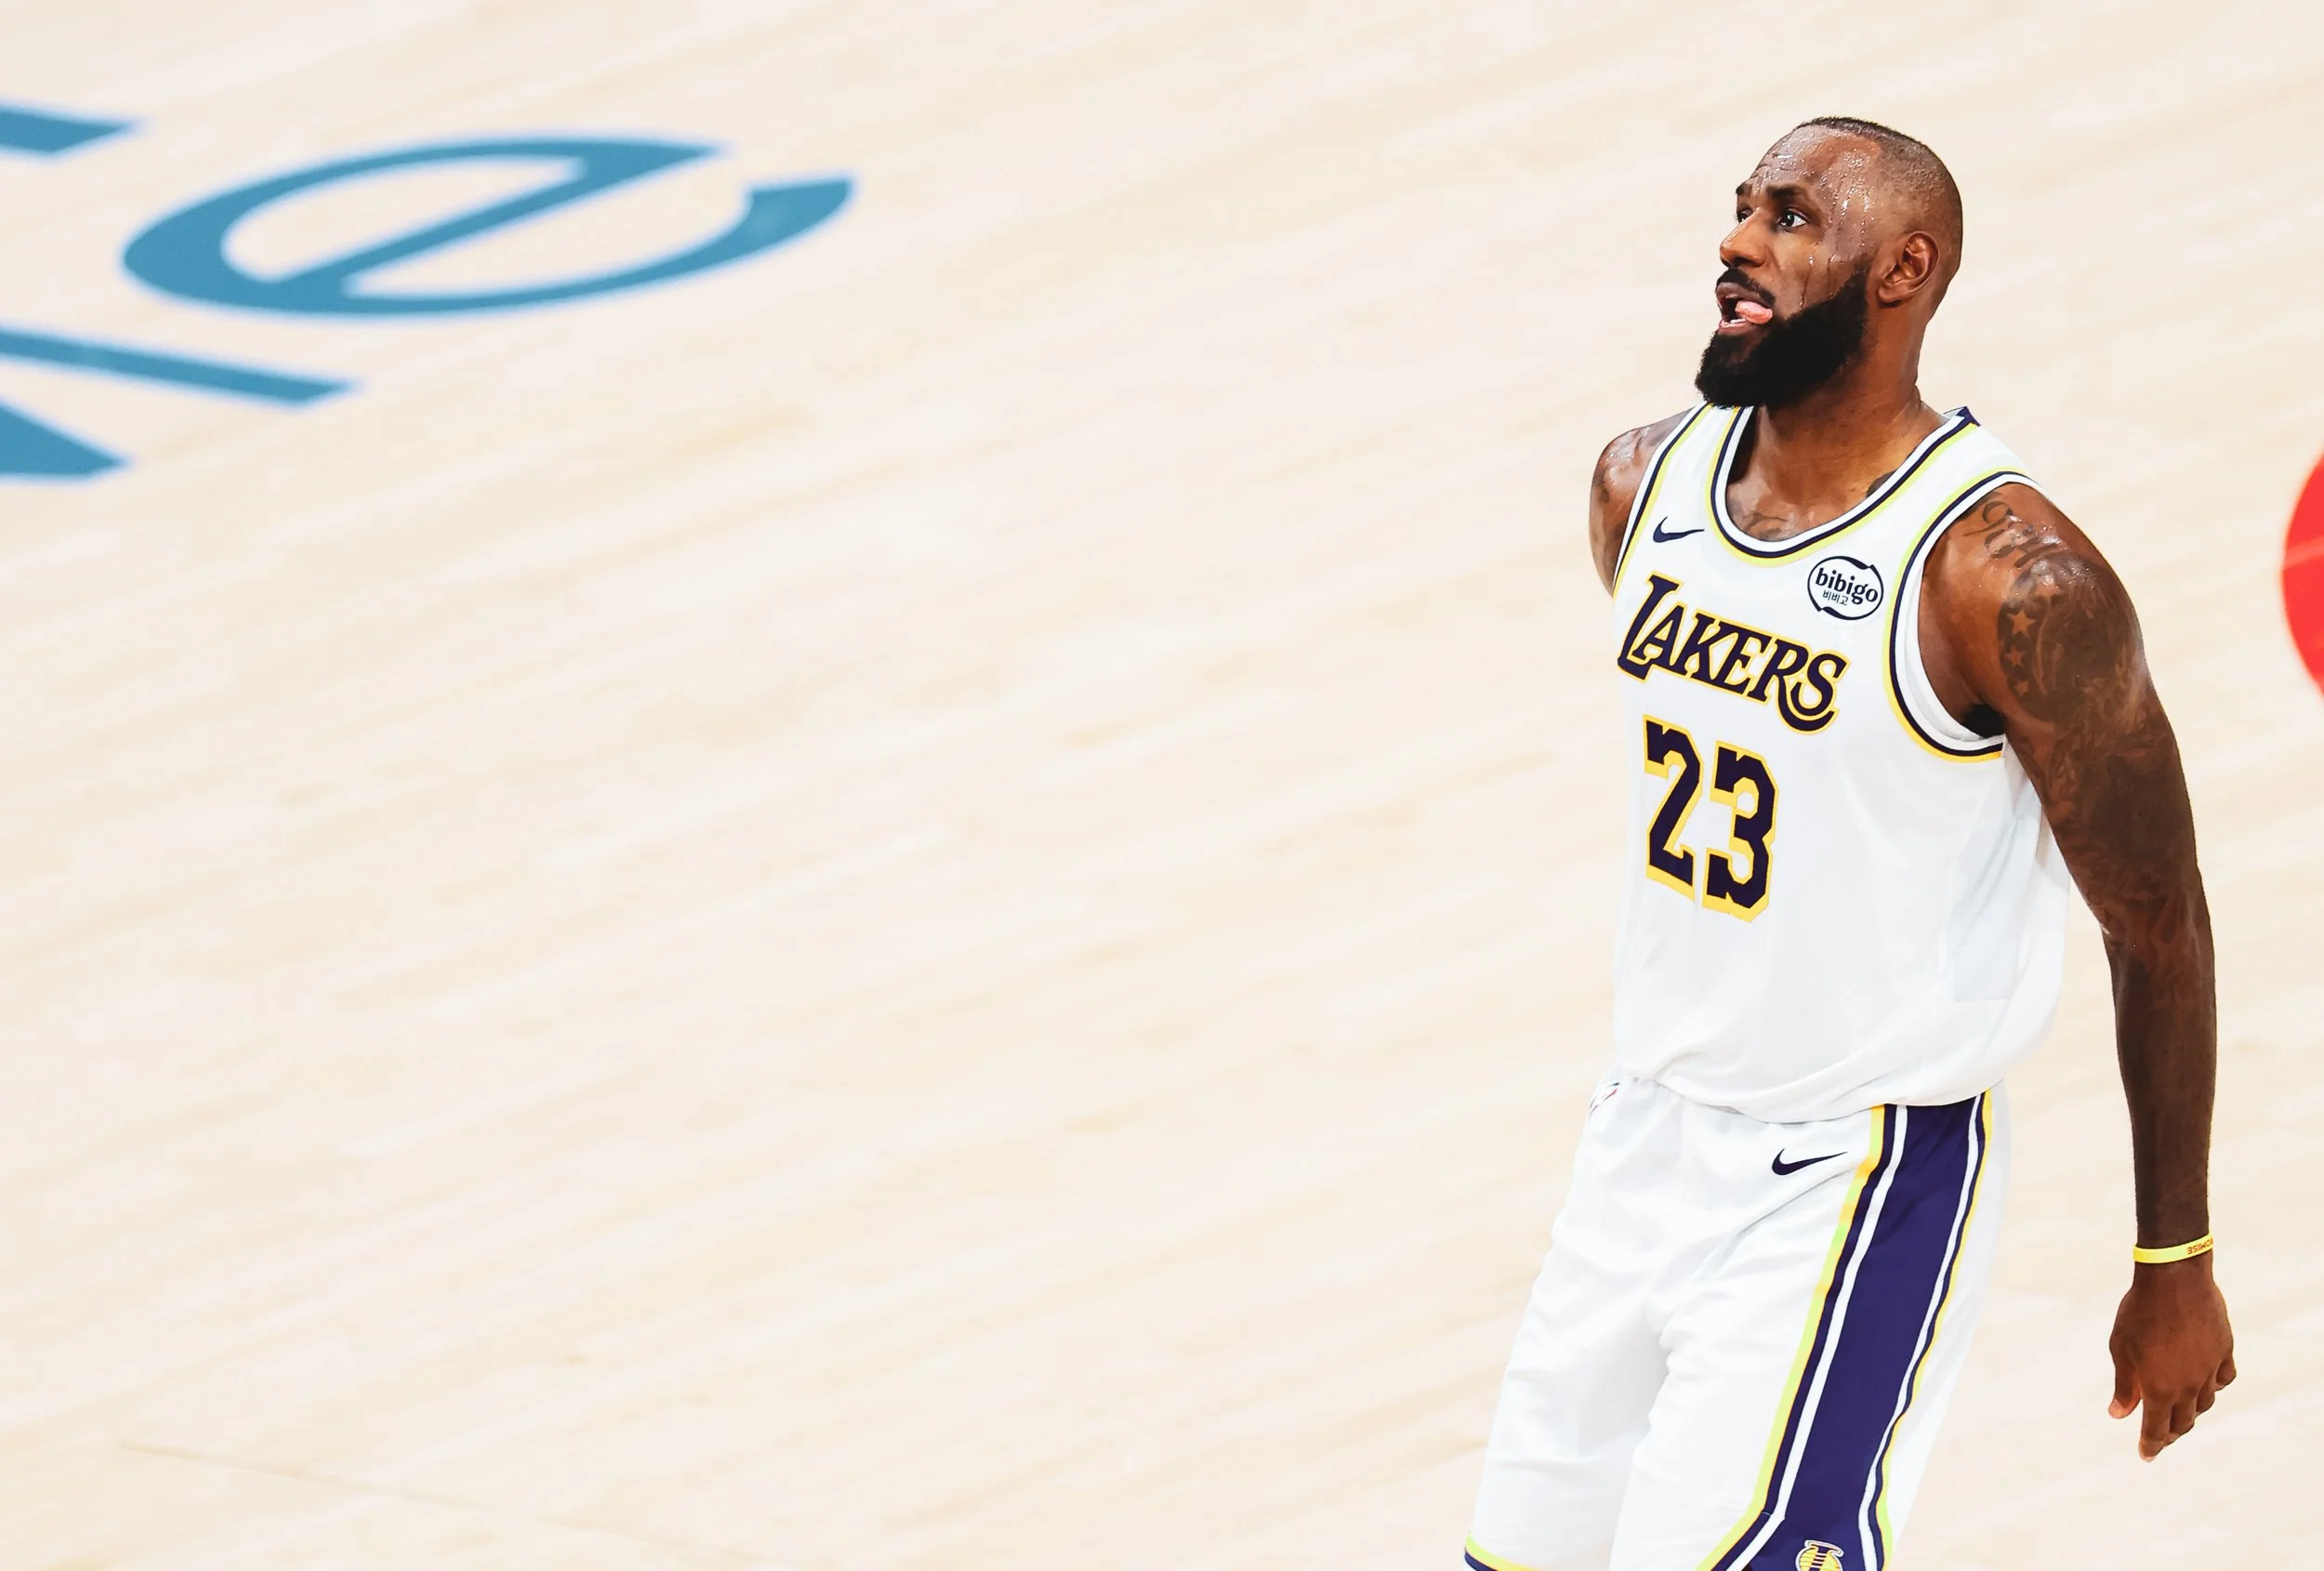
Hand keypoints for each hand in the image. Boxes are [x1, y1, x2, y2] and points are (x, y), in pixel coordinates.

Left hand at [2107, 1251, 2234, 1458]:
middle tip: (2160, 1437)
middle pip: (2184, 1421)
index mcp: (2161, 1389)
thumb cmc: (2139, 1313)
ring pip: (2205, 1402)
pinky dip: (2213, 1386)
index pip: (2157, 1430)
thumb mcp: (2121, 1349)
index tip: (2146, 1455)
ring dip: (2191, 1411)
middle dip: (2170, 1433)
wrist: (2174, 1279)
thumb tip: (2119, 1413)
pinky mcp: (2224, 1351)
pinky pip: (2223, 1378)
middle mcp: (2190, 1386)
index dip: (2151, 1445)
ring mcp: (2210, 1369)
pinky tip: (2205, 1383)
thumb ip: (2124, 1385)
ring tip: (2179, 1410)